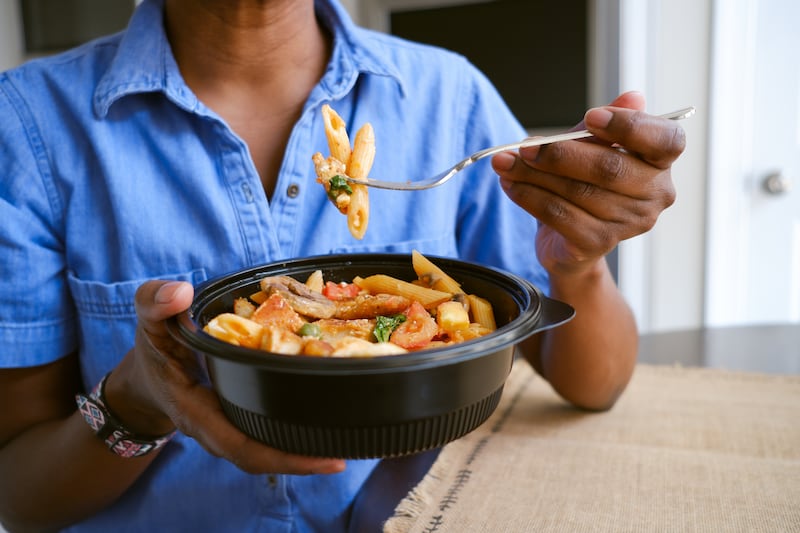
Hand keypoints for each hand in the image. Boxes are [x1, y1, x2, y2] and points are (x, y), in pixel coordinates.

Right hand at [106, 280, 345, 474]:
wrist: (147, 376)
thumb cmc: (152, 349)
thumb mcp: (148, 321)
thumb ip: (156, 303)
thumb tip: (180, 293)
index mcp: (196, 412)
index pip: (241, 445)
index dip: (282, 456)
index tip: (324, 459)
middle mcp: (216, 430)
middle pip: (262, 456)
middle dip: (302, 460)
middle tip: (344, 458)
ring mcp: (230, 428)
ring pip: (268, 449)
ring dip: (304, 451)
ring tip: (346, 445)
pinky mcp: (242, 419)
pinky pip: (269, 433)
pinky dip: (296, 431)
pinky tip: (327, 423)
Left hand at [492, 91, 685, 275]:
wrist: (568, 241)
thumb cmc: (584, 185)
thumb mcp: (590, 148)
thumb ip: (602, 127)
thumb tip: (633, 97)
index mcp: (660, 163)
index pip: (665, 141)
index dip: (629, 126)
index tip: (590, 116)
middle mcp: (655, 195)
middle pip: (609, 168)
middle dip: (560, 154)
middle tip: (525, 145)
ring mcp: (629, 223)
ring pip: (577, 191)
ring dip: (534, 174)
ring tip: (505, 162)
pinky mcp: (598, 243)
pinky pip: (559, 215)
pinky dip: (529, 196)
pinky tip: (510, 185)